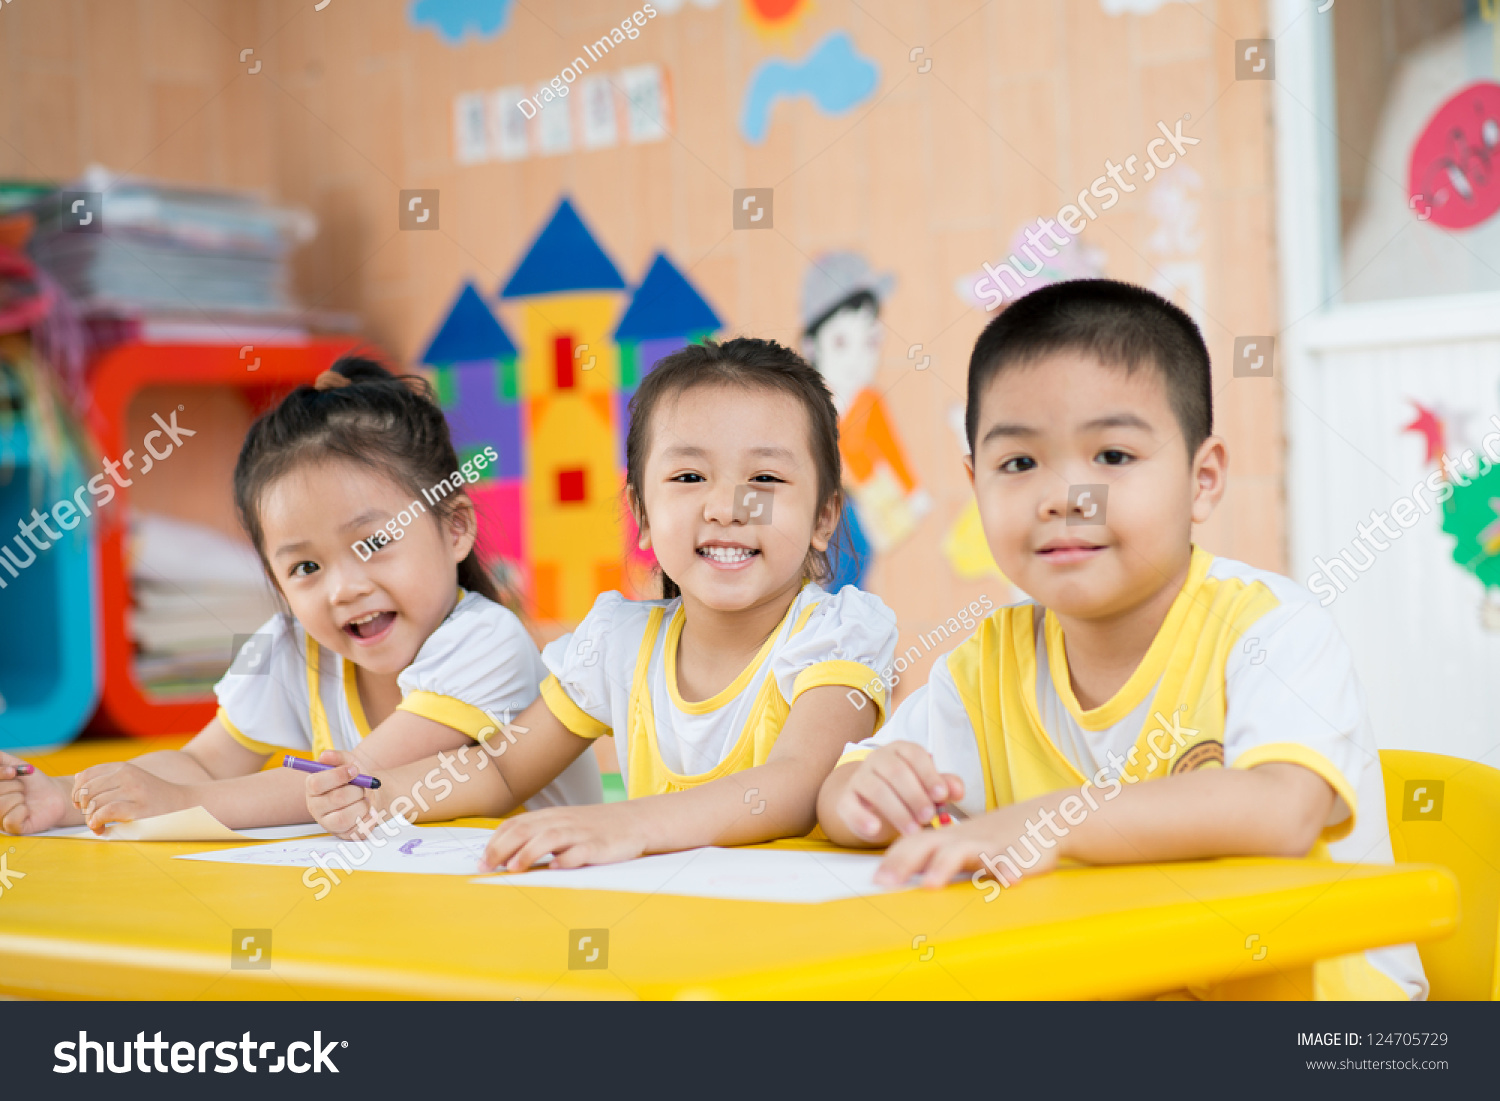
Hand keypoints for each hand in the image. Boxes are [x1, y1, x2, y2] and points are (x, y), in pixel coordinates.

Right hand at [0, 753, 74, 834]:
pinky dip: (23, 811)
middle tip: (22, 789)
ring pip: (1, 805)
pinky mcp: (12, 830)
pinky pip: (11, 819)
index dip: (2, 773)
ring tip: (24, 799)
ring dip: (19, 797)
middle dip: (14, 786)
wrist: (54, 794)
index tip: (14, 771)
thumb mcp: (13, 764)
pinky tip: (27, 810)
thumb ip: (0, 758)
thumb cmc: (31, 781)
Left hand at [71, 762, 191, 833]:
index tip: (81, 804)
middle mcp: (127, 775)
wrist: (186, 804)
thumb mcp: (133, 780)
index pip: (86, 775)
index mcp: (124, 768)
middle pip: (87, 790)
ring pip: (94, 803)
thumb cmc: (155, 797)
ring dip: (89, 818)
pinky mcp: (137, 809)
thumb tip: (77, 779)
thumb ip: (106, 779)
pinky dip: (96, 822)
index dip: (77, 791)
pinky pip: (104, 813)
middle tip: (90, 817)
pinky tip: (101, 829)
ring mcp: (133, 791)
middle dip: (82, 807)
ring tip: (97, 825)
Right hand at [304, 750, 385, 838]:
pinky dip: (369, 818)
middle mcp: (316, 807)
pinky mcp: (344, 834)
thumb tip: (324, 756)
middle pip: (335, 799)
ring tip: (364, 798)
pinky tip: (370, 810)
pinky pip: (357, 831)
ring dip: (362, 805)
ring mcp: (328, 823)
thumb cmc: (354, 778)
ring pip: (344, 818)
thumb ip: (336, 757)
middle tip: (362, 786)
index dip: (337, 775)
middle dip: (355, 790)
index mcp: (313, 788)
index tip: (354, 770)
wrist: (369, 794)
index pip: (316, 783)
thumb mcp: (347, 762)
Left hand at [481, 802, 649, 872]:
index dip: (495, 842)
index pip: (515, 825)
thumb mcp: (563, 826)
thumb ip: (537, 835)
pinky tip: (555, 867)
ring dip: (528, 852)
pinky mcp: (599, 846)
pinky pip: (581, 851)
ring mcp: (581, 833)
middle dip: (502, 848)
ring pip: (549, 837)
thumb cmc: (592, 828)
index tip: (481, 862)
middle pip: (526, 830)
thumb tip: (503, 856)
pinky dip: (566, 858)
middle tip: (487, 868)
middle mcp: (562, 822)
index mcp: (550, 817)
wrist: (633, 821)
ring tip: (514, 869)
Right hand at [836, 743, 964, 840]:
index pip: (914, 755)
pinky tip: (876, 828)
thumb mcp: (927, 788)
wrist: (871, 805)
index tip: (942, 796)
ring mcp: (859, 778)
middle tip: (929, 817)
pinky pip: (850, 806)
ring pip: (876, 789)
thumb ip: (944, 787)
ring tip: (913, 830)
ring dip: (897, 811)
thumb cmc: (906, 793)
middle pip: (896, 772)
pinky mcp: (845, 799)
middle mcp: (877, 759)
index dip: (929, 775)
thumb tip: (958, 791)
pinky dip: (862, 817)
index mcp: (900, 750)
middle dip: (915, 796)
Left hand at [875, 802, 1059, 889]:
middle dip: (905, 863)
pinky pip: (1012, 862)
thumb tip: (900, 875)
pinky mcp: (1017, 855)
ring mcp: (989, 846)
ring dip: (944, 866)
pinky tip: (1008, 880)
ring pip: (964, 852)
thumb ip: (935, 855)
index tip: (875, 879)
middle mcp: (963, 839)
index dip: (893, 860)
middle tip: (886, 883)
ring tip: (930, 884)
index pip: (912, 843)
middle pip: (928, 845)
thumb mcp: (962, 843)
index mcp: (948, 837)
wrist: (1042, 819)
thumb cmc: (995, 837)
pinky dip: (1009, 870)